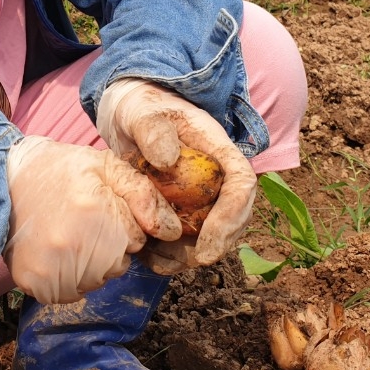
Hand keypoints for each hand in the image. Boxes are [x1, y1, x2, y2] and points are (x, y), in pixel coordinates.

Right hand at [2, 135, 180, 303]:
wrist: (3, 179)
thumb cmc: (60, 170)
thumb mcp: (105, 166)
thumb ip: (142, 194)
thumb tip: (171, 231)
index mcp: (95, 213)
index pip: (136, 240)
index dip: (123, 223)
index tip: (100, 208)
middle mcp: (74, 247)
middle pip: (119, 263)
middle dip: (111, 245)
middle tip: (83, 220)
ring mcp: (52, 270)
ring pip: (97, 280)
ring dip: (91, 263)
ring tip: (68, 234)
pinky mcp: (35, 285)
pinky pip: (71, 293)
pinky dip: (70, 278)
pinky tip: (57, 252)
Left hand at [97, 79, 256, 272]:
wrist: (128, 113)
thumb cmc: (139, 107)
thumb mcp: (141, 112)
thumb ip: (152, 130)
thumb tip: (168, 160)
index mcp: (216, 148)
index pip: (241, 183)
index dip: (231, 217)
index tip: (208, 246)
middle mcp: (216, 174)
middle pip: (234, 215)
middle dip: (216, 243)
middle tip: (188, 262)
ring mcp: (201, 191)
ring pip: (212, 231)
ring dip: (192, 253)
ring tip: (161, 262)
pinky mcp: (183, 206)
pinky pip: (186, 235)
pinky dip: (171, 251)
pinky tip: (148, 258)